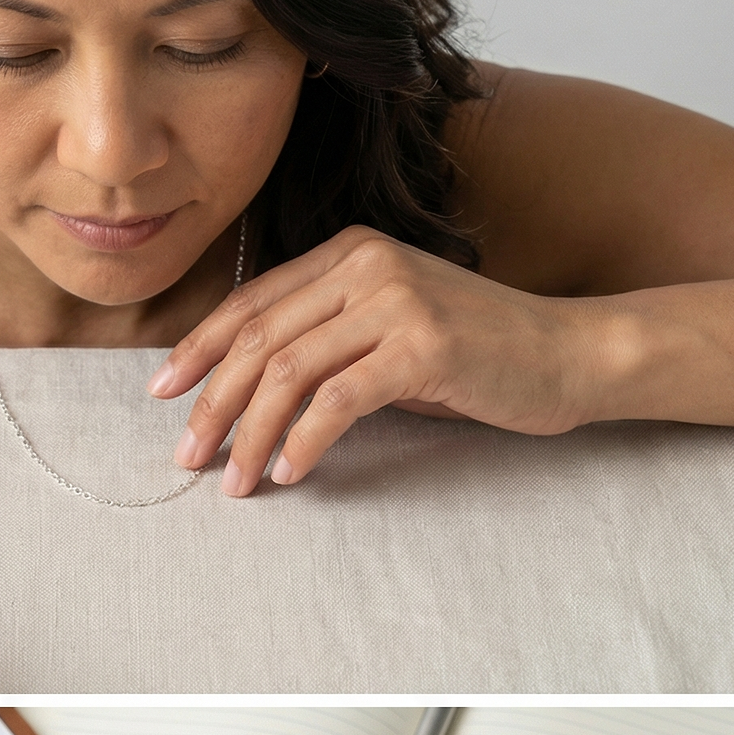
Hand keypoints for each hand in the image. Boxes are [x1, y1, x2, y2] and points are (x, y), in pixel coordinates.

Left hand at [150, 228, 609, 494]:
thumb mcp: (390, 333)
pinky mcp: (423, 346)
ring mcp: (395, 301)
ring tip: (235, 480)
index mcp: (349, 254)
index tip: (163, 394)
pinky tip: (292, 472)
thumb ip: (330, 343)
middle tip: (188, 457)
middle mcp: (365, 266)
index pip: (250, 303)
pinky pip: (338, 399)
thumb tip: (252, 392)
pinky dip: (305, 441)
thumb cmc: (478, 355)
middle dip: (213, 404)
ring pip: (288, 371)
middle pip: (258, 338)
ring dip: (251, 434)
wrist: (569, 354)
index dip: (198, 350)